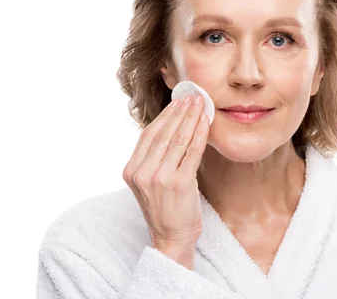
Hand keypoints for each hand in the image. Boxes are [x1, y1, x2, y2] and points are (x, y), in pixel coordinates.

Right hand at [122, 94, 209, 268]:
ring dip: (190, 118)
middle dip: (179, 112)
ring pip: (177, 139)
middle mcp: (141, 172)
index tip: (177, 102)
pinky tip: (206, 122)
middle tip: (192, 96)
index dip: (164, 116)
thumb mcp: (149, 183)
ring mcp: (159, 178)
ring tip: (200, 104)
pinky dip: (199, 134)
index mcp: (131, 170)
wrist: (171, 240)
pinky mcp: (178, 183)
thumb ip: (153, 159)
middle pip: (163, 133)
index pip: (148, 135)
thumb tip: (172, 128)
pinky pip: (191, 152)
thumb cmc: (165, 210)